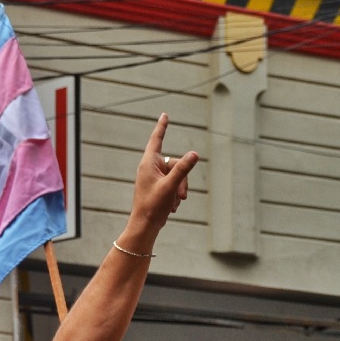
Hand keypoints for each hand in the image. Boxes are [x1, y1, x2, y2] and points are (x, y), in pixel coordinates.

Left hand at [129, 113, 198, 232]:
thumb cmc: (153, 206)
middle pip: (176, 164)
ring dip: (179, 189)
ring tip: (174, 203)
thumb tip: (194, 153)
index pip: (157, 140)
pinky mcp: (158, 186)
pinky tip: (170, 207)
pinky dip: (175, 195)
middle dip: (182, 180)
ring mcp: (154, 177)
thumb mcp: (171, 186)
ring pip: (177, 176)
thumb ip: (183, 169)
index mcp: (149, 164)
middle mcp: (150, 168)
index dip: (162, 127)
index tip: (165, 115)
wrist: (145, 225)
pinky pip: (174, 184)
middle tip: (180, 195)